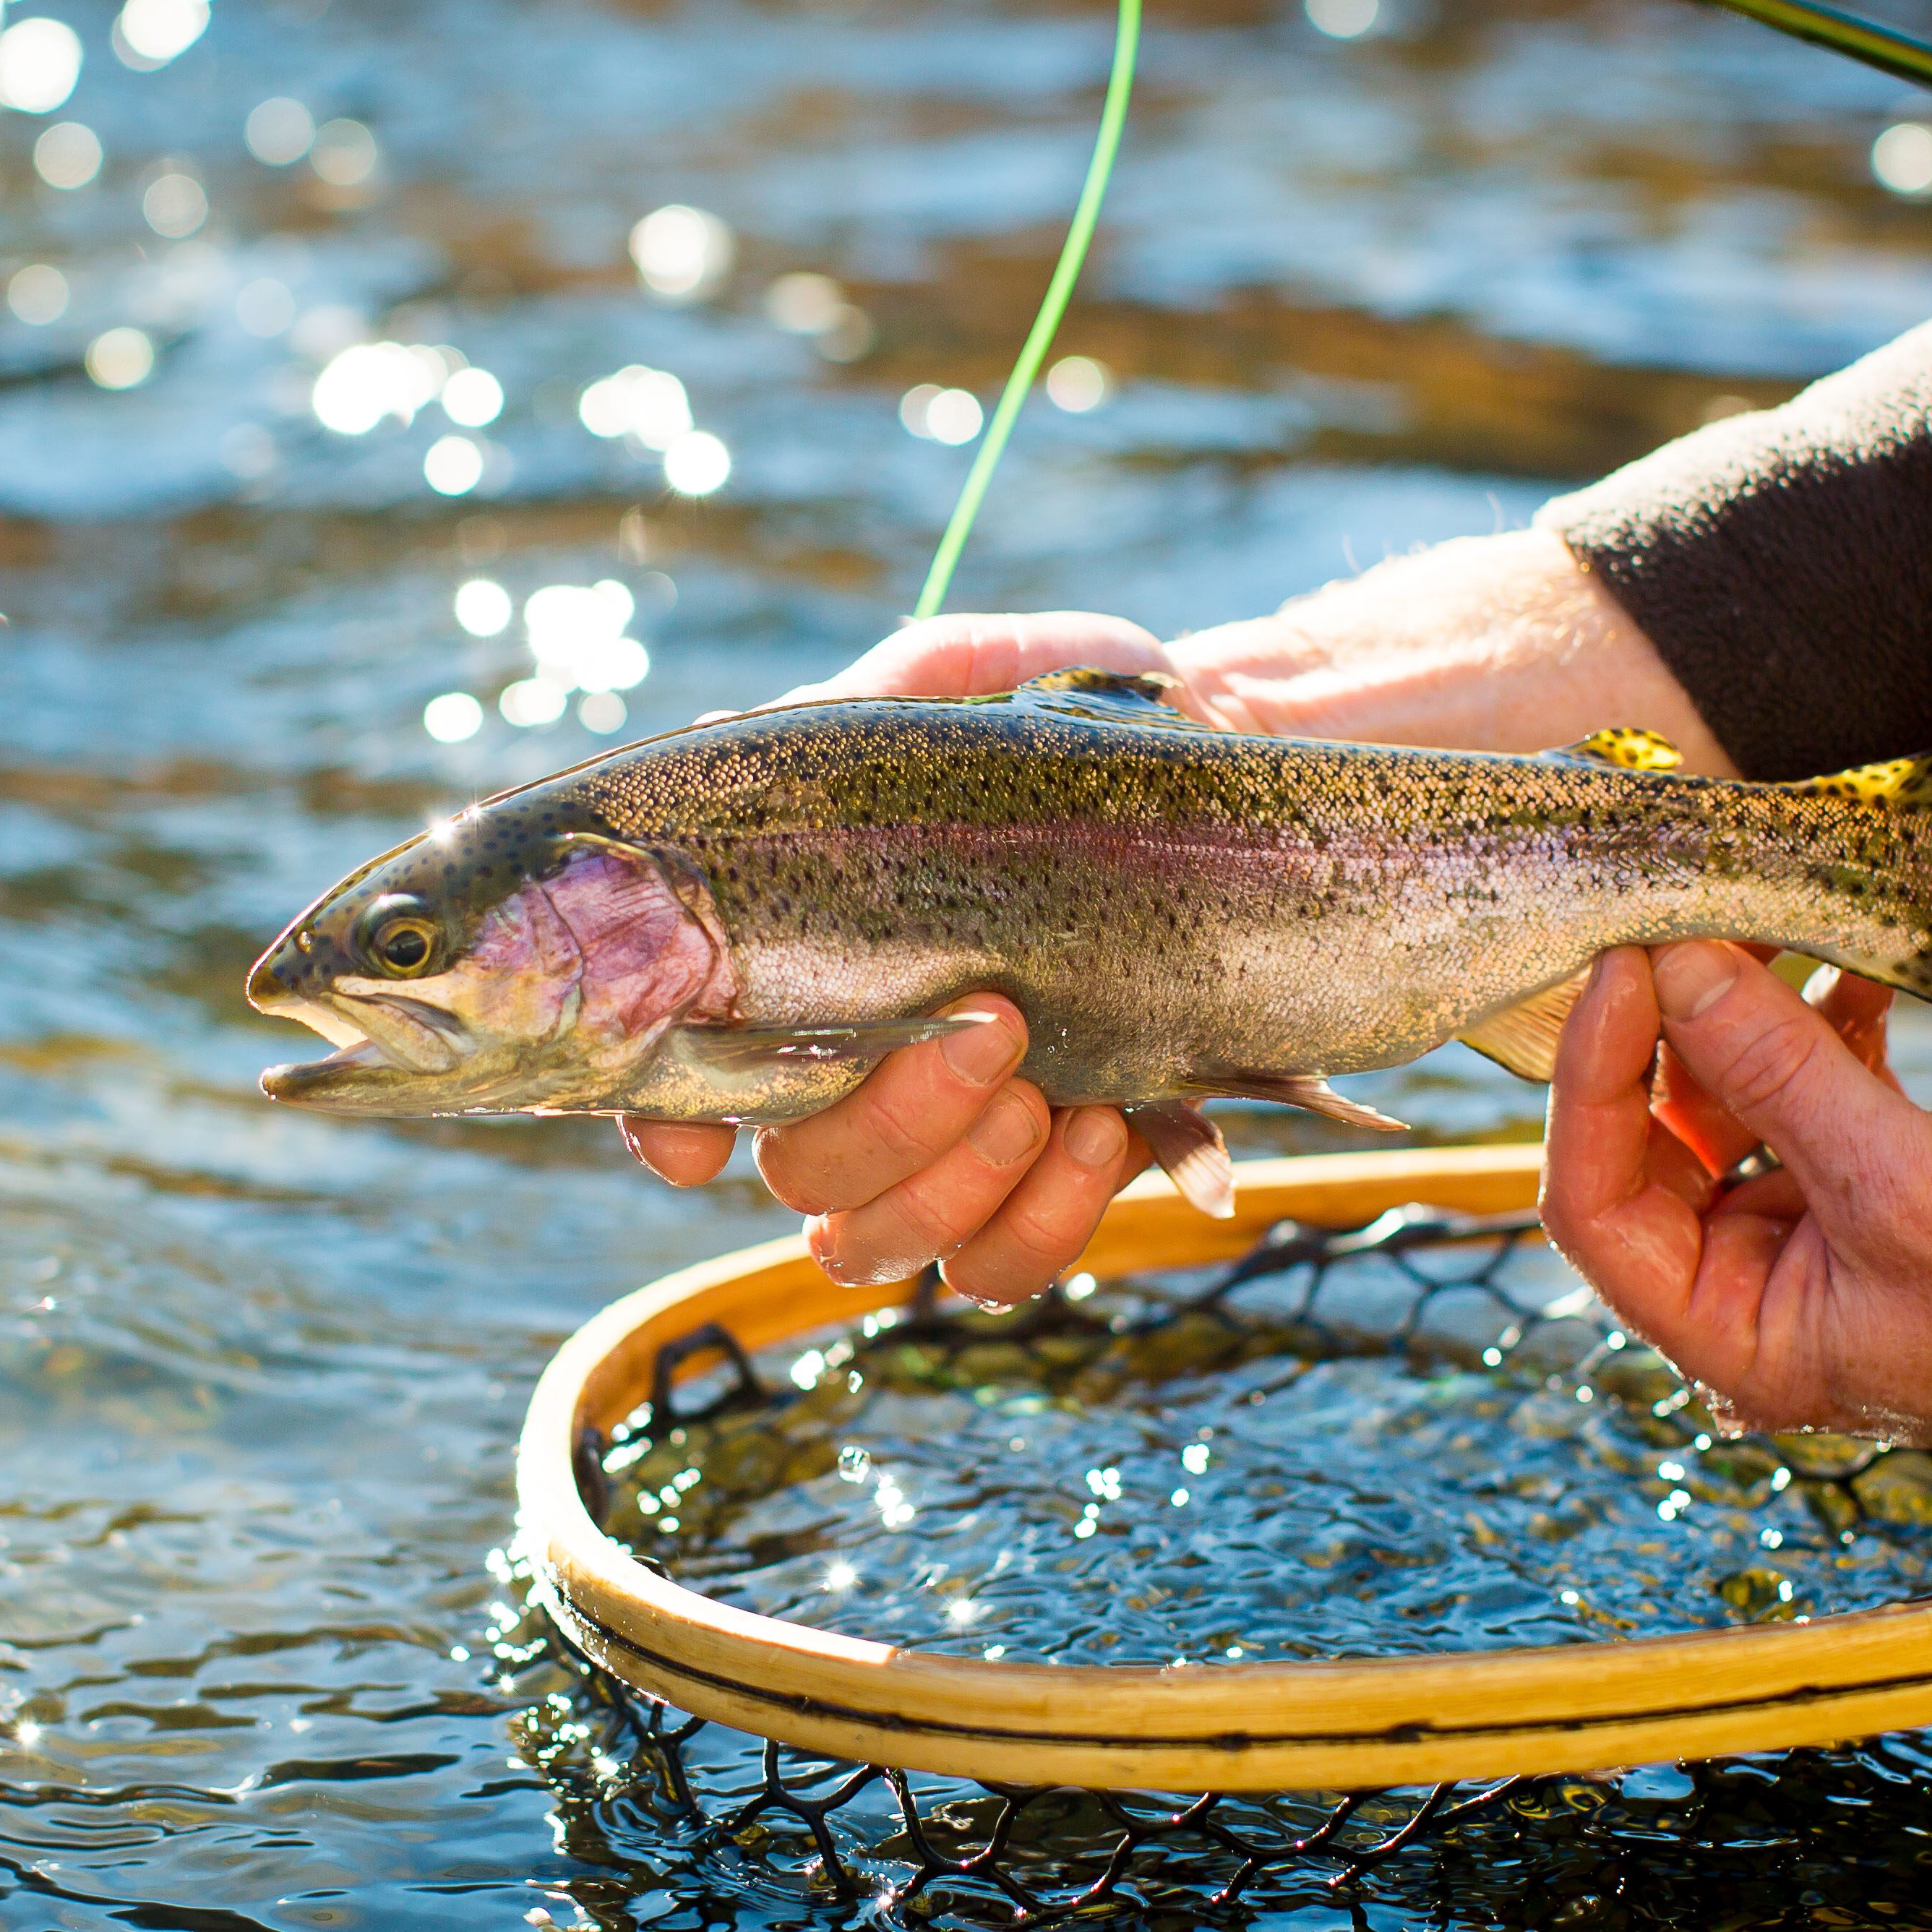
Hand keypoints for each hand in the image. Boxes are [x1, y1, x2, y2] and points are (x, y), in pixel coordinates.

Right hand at [623, 527, 1734, 1295]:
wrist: (1265, 810)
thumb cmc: (1116, 740)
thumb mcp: (1018, 678)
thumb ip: (948, 671)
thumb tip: (902, 719)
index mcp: (813, 955)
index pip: (686, 1063)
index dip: (666, 1111)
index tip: (695, 1126)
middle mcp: (860, 1059)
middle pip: (799, 1166)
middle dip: (890, 1120)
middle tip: (1001, 1032)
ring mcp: (954, 1134)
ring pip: (887, 1237)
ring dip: (973, 1182)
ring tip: (1076, 1096)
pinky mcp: (1052, 1175)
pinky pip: (1010, 1260)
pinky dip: (1059, 1217)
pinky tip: (1133, 1142)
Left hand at [1541, 942, 1931, 1447]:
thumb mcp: (1902, 1178)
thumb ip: (1775, 1067)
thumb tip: (1671, 960)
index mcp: (1744, 1344)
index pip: (1595, 1211)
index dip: (1589, 1084)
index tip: (1620, 964)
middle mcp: (1772, 1303)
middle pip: (1654, 1150)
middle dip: (1661, 1033)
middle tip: (1672, 916)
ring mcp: (1834, 1243)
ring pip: (1737, 1107)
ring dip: (1746, 1012)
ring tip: (1763, 913)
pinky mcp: (1898, 1186)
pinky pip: (1820, 1091)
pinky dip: (1827, 1022)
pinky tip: (1855, 956)